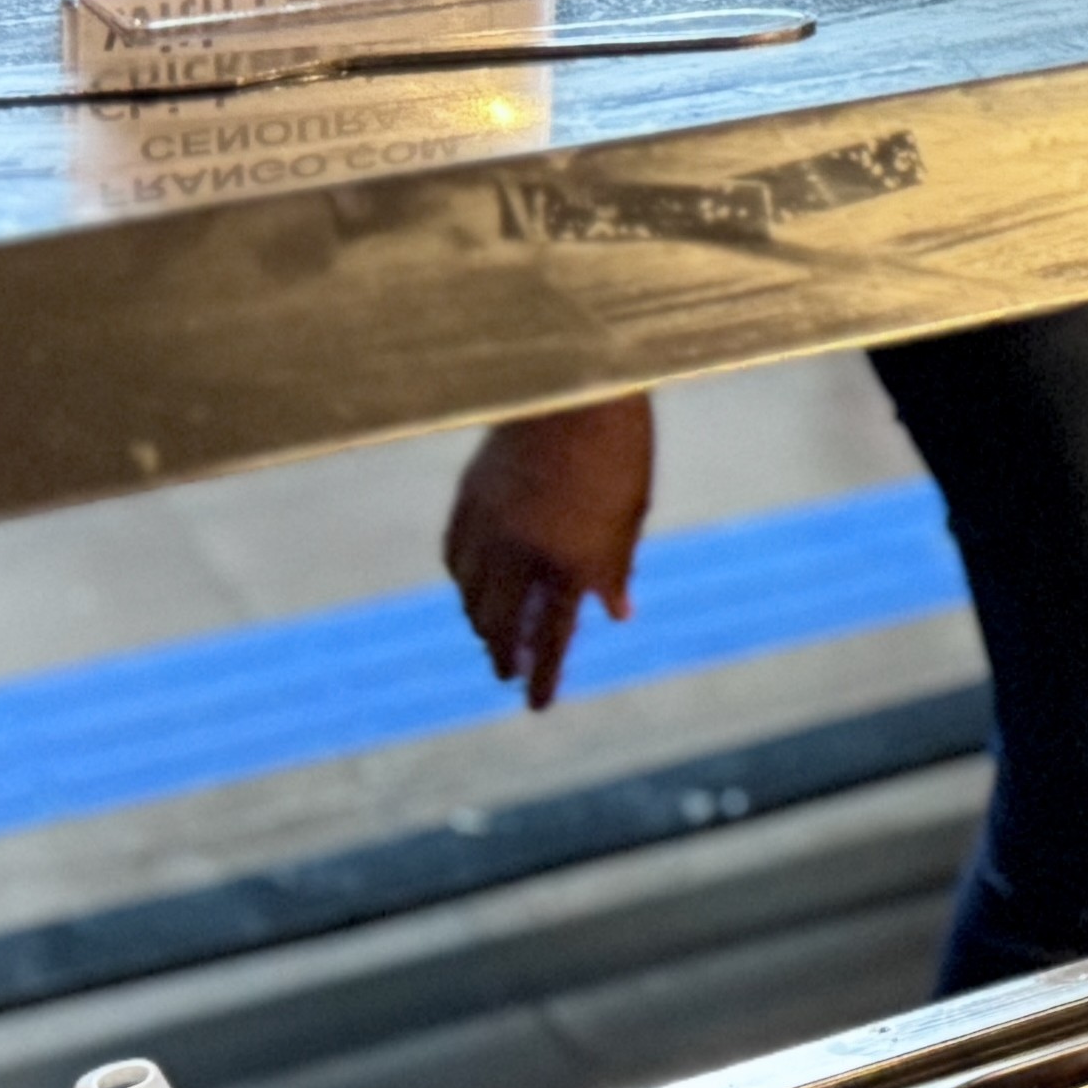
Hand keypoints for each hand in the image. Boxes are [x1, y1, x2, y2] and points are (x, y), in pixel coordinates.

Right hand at [444, 399, 654, 708]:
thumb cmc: (619, 445)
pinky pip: (456, 552)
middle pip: (504, 622)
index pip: (554, 637)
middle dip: (505, 655)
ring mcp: (492, 522)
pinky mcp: (470, 495)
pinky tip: (467, 586)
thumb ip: (617, 565)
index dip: (545, 676)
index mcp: (574, 558)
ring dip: (480, 622)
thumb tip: (617, 613)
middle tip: (506, 674)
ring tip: (489, 637)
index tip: (537, 707)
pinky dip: (461, 577)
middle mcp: (526, 549)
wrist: (576, 380)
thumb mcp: (631, 510)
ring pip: (472, 592)